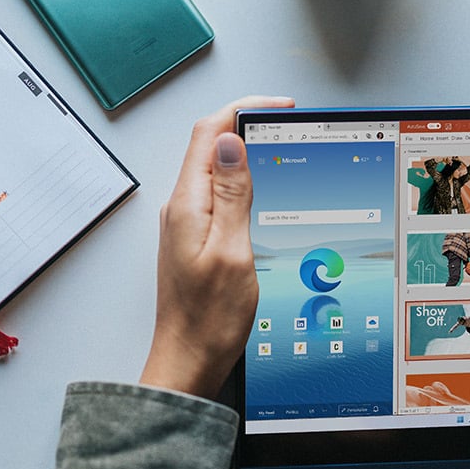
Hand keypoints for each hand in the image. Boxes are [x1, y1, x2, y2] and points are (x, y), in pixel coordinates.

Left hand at [139, 95, 294, 398]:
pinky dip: (241, 180)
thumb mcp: (232, 251)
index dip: (243, 110)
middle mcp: (181, 207)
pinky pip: (217, 194)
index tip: (279, 107)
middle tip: (287, 122)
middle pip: (209, 145)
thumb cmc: (209, 319)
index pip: (209, 133)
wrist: (188, 361)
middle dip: (247, 124)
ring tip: (280, 146)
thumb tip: (230, 141)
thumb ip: (231, 194)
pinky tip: (262, 188)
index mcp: (187, 204)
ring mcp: (186, 222)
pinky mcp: (195, 238)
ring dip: (244, 152)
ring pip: (214, 169)